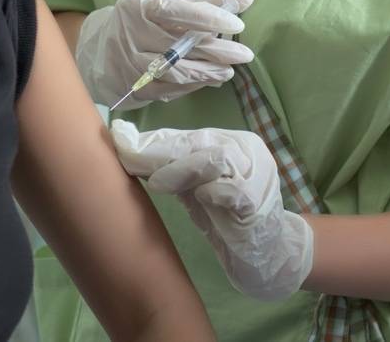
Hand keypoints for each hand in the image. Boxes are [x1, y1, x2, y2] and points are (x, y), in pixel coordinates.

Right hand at [75, 0, 254, 109]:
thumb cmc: (142, 21)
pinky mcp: (133, 88)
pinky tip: (211, 79)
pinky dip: (194, 85)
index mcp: (138, 7)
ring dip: (208, 72)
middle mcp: (130, 35)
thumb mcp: (167, 4)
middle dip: (217, 51)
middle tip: (244, 54)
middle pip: (179, 46)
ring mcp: (130, 65)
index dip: (207, 17)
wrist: (96, 50)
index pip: (176, 10)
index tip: (236, 24)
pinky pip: (170, 89)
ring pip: (176, 72)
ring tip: (229, 70)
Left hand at [110, 120, 313, 300]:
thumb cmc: (228, 217)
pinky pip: (237, 192)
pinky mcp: (260, 204)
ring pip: (218, 159)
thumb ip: (174, 171)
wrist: (268, 253)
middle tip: (127, 156)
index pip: (187, 137)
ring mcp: (258, 176)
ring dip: (183, 168)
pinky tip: (200, 196)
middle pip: (199, 144)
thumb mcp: (196, 189)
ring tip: (156, 182)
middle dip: (159, 150)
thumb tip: (131, 151)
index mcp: (233, 143)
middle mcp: (248, 153)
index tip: (120, 139)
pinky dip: (216, 191)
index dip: (153, 140)